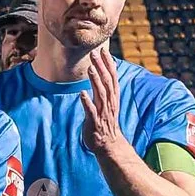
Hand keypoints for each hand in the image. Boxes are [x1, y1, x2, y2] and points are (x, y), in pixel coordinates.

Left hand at [79, 43, 127, 161]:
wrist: (108, 144)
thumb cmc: (105, 122)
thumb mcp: (108, 104)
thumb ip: (105, 89)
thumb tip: (102, 73)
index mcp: (112, 98)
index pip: (112, 77)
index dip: (108, 64)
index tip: (103, 50)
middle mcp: (109, 103)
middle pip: (107, 82)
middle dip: (101, 67)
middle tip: (95, 53)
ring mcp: (102, 113)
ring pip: (101, 94)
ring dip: (95, 81)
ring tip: (91, 69)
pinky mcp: (94, 122)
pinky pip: (91, 111)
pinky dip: (87, 102)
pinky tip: (82, 94)